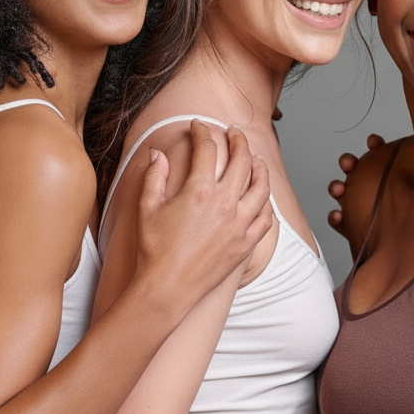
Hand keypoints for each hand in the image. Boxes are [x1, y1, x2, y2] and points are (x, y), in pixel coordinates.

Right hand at [134, 120, 271, 321]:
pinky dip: (266, 202)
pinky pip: (266, 217)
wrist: (168, 287)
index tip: (198, 125)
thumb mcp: (147, 207)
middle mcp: (225, 203)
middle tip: (234, 133)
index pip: (207, 149)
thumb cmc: (154, 249)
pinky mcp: (247, 242)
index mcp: (199, 190)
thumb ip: (155, 176)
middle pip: (241, 160)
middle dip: (238, 140)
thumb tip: (157, 153)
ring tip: (255, 158)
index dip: (202, 132)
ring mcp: (240, 223)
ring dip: (259, 167)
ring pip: (261, 186)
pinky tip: (262, 196)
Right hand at [326, 133, 384, 233]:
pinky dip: (335, 217)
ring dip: (337, 187)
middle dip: (349, 163)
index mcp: (393, 178)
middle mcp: (376, 191)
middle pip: (358, 171)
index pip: (383, 156)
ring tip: (338, 189)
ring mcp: (364, 209)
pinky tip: (337, 215)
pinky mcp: (357, 231)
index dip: (376, 145)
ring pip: (344, 193)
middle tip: (349, 163)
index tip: (373, 142)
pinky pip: (340, 222)